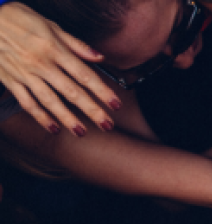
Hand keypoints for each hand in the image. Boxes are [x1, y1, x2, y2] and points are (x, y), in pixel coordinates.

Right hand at [0, 3, 119, 135]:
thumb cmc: (20, 20)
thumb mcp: (51, 26)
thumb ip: (76, 44)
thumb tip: (99, 57)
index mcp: (54, 49)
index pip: (84, 74)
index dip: (102, 91)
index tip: (115, 104)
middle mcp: (41, 64)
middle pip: (71, 91)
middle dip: (91, 110)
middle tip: (107, 125)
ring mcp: (25, 74)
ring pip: (50, 101)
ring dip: (67, 118)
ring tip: (82, 132)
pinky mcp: (11, 80)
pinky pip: (27, 102)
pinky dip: (40, 117)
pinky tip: (53, 128)